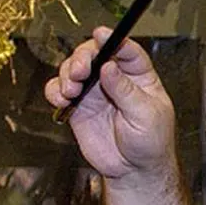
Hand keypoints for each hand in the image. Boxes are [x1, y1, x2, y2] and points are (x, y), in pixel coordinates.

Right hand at [44, 26, 175, 187]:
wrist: (134, 170)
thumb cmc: (151, 143)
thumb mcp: (146, 116)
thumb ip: (126, 91)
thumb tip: (109, 67)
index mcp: (140, 78)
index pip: (128, 52)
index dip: (115, 40)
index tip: (102, 34)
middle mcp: (115, 80)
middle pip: (94, 54)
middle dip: (83, 57)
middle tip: (80, 71)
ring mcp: (95, 92)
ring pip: (73, 69)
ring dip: (67, 74)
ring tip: (71, 90)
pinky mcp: (78, 107)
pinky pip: (59, 91)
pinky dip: (54, 91)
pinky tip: (61, 100)